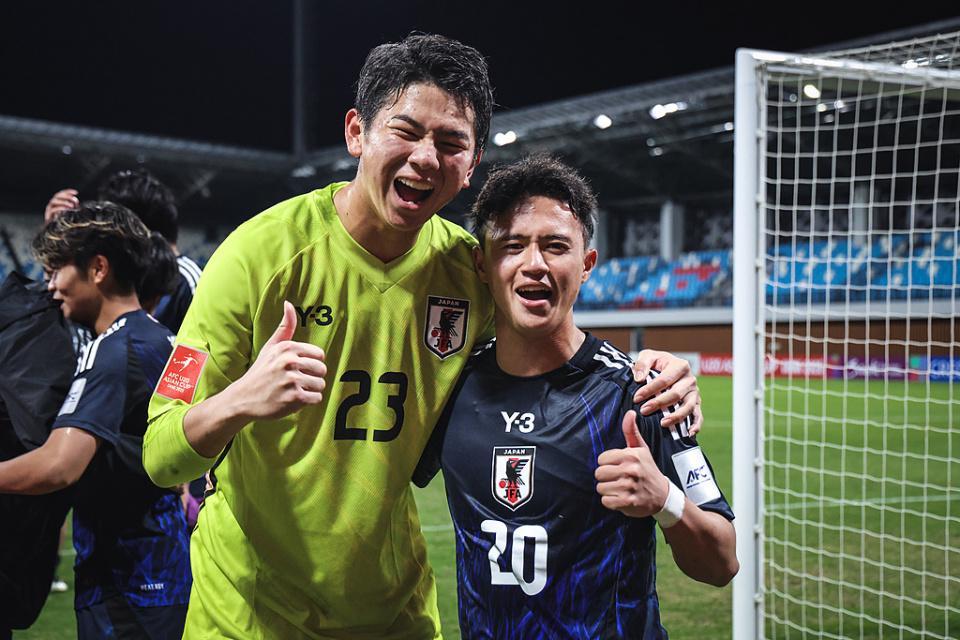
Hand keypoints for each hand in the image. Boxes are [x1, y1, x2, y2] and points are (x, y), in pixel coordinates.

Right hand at [44, 189, 79, 222]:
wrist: (54, 231)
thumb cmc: (62, 220)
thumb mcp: (69, 212)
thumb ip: (72, 207)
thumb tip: (77, 202)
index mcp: (57, 202)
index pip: (61, 194)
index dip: (68, 192)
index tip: (76, 192)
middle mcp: (52, 204)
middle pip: (57, 196)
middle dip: (67, 196)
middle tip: (75, 199)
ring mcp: (49, 209)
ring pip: (54, 201)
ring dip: (64, 202)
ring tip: (71, 205)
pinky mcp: (48, 215)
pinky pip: (53, 209)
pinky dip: (60, 208)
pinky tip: (66, 209)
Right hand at [231, 301, 326, 420]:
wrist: (243, 398)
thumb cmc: (261, 371)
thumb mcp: (271, 346)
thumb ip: (285, 326)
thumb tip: (288, 303)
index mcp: (288, 348)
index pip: (319, 355)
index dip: (311, 364)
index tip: (297, 369)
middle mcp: (289, 361)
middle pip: (322, 370)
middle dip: (312, 378)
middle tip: (295, 382)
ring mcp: (291, 380)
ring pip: (320, 385)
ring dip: (309, 390)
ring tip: (292, 390)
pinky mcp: (293, 397)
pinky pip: (316, 398)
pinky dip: (307, 401)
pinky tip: (292, 399)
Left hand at [595, 410, 669, 517]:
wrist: (663, 495)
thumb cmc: (648, 470)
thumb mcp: (641, 449)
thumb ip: (631, 431)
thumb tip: (630, 412)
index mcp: (631, 455)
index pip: (601, 459)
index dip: (608, 464)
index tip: (618, 467)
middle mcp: (630, 470)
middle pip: (598, 473)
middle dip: (606, 477)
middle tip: (619, 479)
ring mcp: (629, 487)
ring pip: (600, 487)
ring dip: (608, 490)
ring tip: (621, 488)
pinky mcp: (627, 502)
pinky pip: (605, 501)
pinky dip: (611, 502)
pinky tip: (622, 498)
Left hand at [630, 349, 701, 433]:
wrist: (667, 368)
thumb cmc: (657, 363)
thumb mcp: (648, 356)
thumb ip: (642, 364)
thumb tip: (640, 379)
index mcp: (680, 366)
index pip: (664, 380)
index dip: (649, 389)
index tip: (636, 398)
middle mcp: (690, 379)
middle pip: (676, 394)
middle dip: (659, 403)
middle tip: (644, 410)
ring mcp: (694, 393)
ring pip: (688, 406)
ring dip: (676, 416)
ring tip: (663, 423)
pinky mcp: (696, 403)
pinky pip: (698, 415)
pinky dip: (696, 425)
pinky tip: (689, 433)